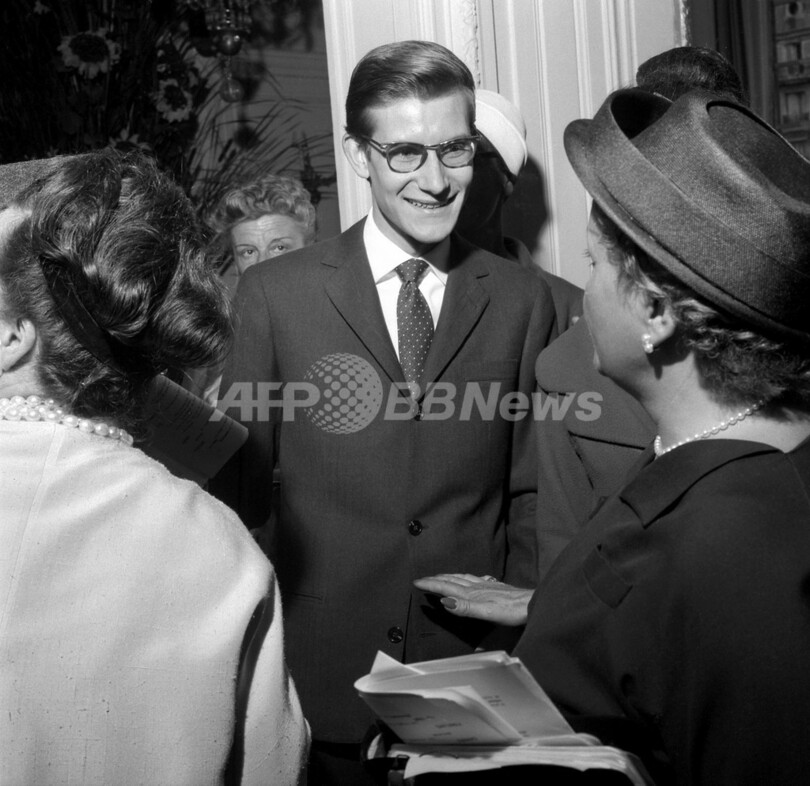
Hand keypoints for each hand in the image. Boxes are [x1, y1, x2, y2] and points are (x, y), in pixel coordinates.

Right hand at [413, 573, 533, 625]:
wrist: (531, 604)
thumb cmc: (511, 611)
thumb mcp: (486, 612)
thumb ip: (465, 607)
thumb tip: (445, 601)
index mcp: (472, 593)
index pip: (446, 587)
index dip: (431, 584)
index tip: (416, 582)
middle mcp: (477, 587)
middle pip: (452, 580)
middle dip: (436, 578)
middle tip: (423, 578)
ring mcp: (486, 586)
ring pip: (462, 578)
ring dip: (449, 577)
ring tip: (441, 576)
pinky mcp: (495, 588)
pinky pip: (474, 580)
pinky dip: (465, 578)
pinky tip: (470, 579)